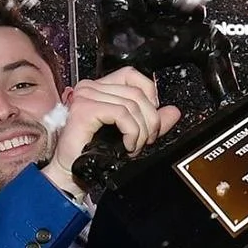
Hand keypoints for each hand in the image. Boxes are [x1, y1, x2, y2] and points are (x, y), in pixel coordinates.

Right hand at [42, 68, 181, 197]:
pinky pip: (121, 114)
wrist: (73, 173)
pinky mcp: (84, 109)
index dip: (149, 92)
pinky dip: (131, 131)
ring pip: (131, 104)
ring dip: (141, 130)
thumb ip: (153, 121)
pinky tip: (127, 145)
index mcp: (101, 88)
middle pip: (136, 92)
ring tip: (135, 146)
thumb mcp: (132, 134)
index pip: (132, 74)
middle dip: (150, 119)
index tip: (151, 117)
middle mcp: (91, 87)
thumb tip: (173, 111)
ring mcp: (86, 96)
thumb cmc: (95, 154)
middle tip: (147, 140)